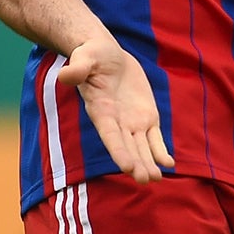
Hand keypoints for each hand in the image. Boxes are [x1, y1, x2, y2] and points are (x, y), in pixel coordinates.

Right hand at [59, 35, 174, 183]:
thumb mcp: (84, 57)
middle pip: (127, 146)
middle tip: (146, 179)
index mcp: (100, 110)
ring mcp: (132, 122)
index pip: (110, 135)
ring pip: (142, 147)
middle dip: (136, 163)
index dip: (119, 151)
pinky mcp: (146, 117)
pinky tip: (169, 164)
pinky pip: (155, 138)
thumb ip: (77, 69)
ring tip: (157, 179)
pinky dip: (161, 151)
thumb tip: (65, 75)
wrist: (107, 54)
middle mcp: (116, 122)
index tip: (127, 167)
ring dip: (149, 163)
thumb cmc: (91, 55)